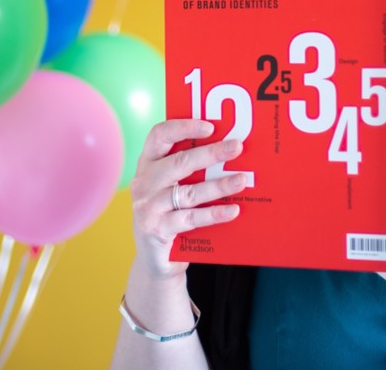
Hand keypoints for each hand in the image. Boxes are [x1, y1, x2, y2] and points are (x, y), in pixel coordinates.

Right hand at [128, 119, 247, 280]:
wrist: (155, 259)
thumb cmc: (171, 213)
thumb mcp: (173, 187)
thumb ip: (190, 169)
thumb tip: (230, 150)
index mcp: (147, 163)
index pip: (159, 135)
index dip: (183, 127)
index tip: (210, 126)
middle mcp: (143, 182)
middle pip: (179, 162)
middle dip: (211, 153)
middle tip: (237, 147)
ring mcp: (148, 207)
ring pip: (189, 192)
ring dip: (218, 185)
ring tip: (242, 180)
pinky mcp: (157, 230)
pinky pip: (191, 219)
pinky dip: (214, 214)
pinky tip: (233, 210)